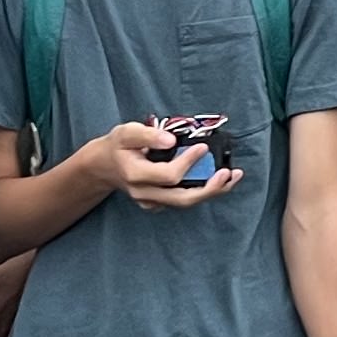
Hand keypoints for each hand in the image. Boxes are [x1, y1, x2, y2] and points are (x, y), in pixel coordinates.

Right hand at [99, 119, 243, 211]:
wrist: (104, 167)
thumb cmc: (118, 146)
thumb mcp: (126, 132)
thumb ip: (148, 135)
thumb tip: (172, 140)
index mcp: (136, 175)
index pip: (169, 175)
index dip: (189, 162)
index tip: (203, 147)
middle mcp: (144, 194)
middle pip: (182, 198)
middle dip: (210, 188)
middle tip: (229, 173)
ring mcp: (151, 202)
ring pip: (186, 202)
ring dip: (212, 191)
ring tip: (232, 177)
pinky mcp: (158, 204)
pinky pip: (183, 201)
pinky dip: (202, 191)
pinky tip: (218, 180)